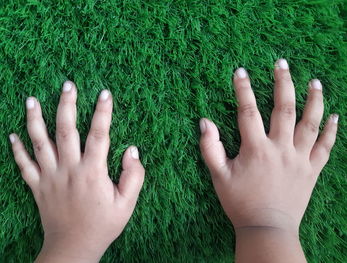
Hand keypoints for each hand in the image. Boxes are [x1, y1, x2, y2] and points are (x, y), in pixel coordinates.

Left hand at [9, 81, 144, 262]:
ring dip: (34, 119)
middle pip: (65, 131)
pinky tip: (11, 135)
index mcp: (92, 172)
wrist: (73, 248)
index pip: (99, 135)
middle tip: (67, 85)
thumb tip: (132, 150)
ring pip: (39, 143)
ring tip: (31, 99)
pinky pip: (23, 165)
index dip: (103, 112)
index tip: (105, 93)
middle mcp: (69, 170)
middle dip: (66, 105)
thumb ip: (134, 176)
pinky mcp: (37, 187)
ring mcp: (50, 177)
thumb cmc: (103, 225)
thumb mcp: (127, 204)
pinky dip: (16, 150)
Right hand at [199, 59, 337, 234]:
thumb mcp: (218, 176)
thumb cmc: (240, 202)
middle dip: (283, 83)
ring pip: (310, 124)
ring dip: (314, 100)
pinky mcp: (312, 170)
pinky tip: (335, 117)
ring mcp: (299, 158)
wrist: (267, 228)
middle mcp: (280, 148)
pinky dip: (331, 131)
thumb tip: (204, 122)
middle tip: (282, 64)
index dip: (243, 89)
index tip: (241, 71)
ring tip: (315, 82)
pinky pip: (325, 148)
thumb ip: (209, 148)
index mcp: (256, 149)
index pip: (248, 111)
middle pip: (284, 109)